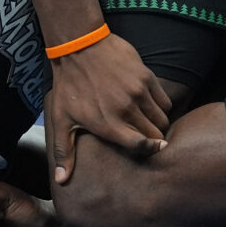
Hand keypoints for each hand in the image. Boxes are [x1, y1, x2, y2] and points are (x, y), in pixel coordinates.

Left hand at [45, 33, 170, 183]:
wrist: (79, 47)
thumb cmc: (68, 85)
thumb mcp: (61, 120)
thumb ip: (64, 151)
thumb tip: (62, 180)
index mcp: (107, 124)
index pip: (140, 145)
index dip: (150, 151)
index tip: (154, 150)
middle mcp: (126, 110)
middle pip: (155, 134)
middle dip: (155, 139)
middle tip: (150, 138)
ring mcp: (138, 93)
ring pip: (162, 118)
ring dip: (159, 123)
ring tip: (150, 122)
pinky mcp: (146, 77)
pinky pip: (164, 100)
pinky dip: (162, 106)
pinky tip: (151, 105)